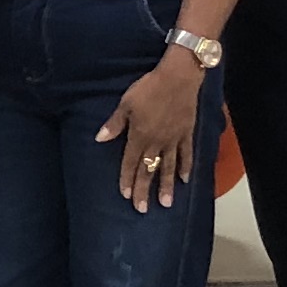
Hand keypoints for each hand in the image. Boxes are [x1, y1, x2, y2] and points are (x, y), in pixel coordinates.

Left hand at [94, 54, 203, 211]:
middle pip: (148, 170)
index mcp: (140, 136)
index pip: (130, 162)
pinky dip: (185, 167)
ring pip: (168, 167)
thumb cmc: (149, 88)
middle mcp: (157, 142)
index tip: (125, 195)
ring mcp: (173, 140)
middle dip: (144, 190)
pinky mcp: (186, 134)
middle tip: (142, 209)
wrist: (178, 77)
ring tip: (165, 203)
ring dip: (165, 186)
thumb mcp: (126, 103)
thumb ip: (115, 124)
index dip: (126, 179)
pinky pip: (186, 154)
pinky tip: (184, 180)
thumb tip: (99, 138)